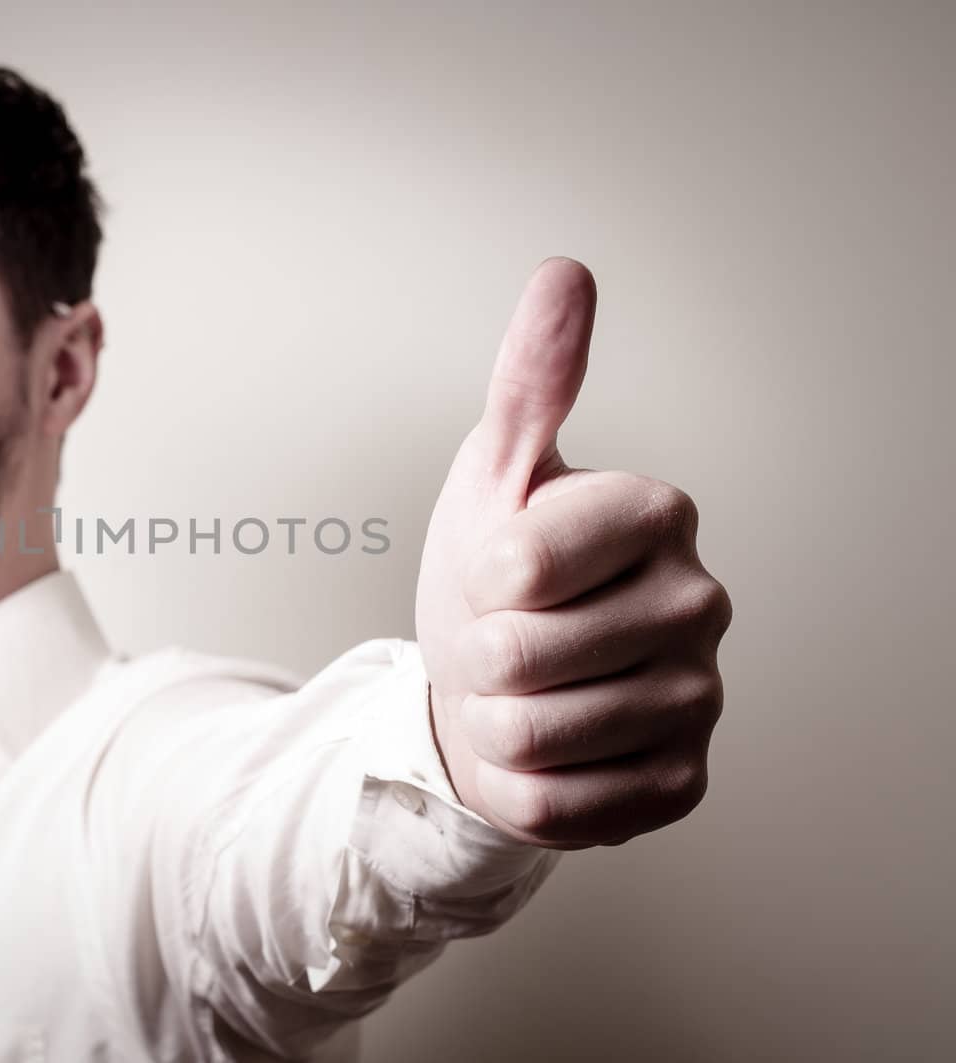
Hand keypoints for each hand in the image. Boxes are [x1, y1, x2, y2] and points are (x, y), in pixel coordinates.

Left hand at [413, 258, 731, 849]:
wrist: (499, 684)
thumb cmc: (495, 574)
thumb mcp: (496, 473)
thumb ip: (530, 381)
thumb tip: (564, 271)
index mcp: (656, 515)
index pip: (520, 564)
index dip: (475, 577)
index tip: (497, 569)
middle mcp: (700, 604)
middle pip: (516, 655)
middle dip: (475, 655)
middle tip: (500, 640)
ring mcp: (699, 701)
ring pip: (532, 737)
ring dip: (491, 722)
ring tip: (518, 692)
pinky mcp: (682, 783)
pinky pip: (562, 807)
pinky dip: (523, 785)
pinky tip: (549, 746)